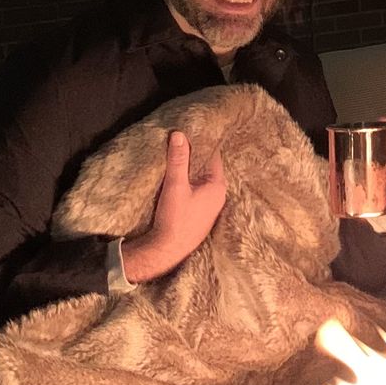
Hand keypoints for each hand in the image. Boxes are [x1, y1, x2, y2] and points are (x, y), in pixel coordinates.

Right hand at [122, 131, 225, 281]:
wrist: (167, 251)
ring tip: (176, 158)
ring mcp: (210, 207)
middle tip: (179, 143)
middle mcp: (218, 196)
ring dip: (190, 171)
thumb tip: (179, 134)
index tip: (189, 132)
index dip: (201, 144)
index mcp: (218, 186)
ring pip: (201, 181)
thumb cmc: (175, 218)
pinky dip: (188, 184)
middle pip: (207, 168)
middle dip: (194, 157)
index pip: (213, 157)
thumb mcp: (175, 185)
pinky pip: (196, 192)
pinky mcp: (200, 215)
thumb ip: (178, 160)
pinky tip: (176, 180)